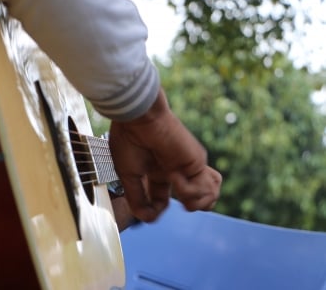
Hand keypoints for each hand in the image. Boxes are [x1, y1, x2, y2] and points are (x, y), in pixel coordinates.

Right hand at [109, 88, 221, 221]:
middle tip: (178, 200)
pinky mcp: (197, 162)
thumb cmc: (129, 140)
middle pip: (195, 199)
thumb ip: (137, 200)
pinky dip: (190, 192)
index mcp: (156, 172)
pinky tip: (175, 177)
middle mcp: (174, 170)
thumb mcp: (128, 176)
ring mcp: (188, 167)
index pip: (163, 200)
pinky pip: (204, 188)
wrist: (139, 118)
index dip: (158, 210)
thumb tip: (149, 219)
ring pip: (208, 196)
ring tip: (183, 193)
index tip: (150, 210)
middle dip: (190, 206)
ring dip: (196, 203)